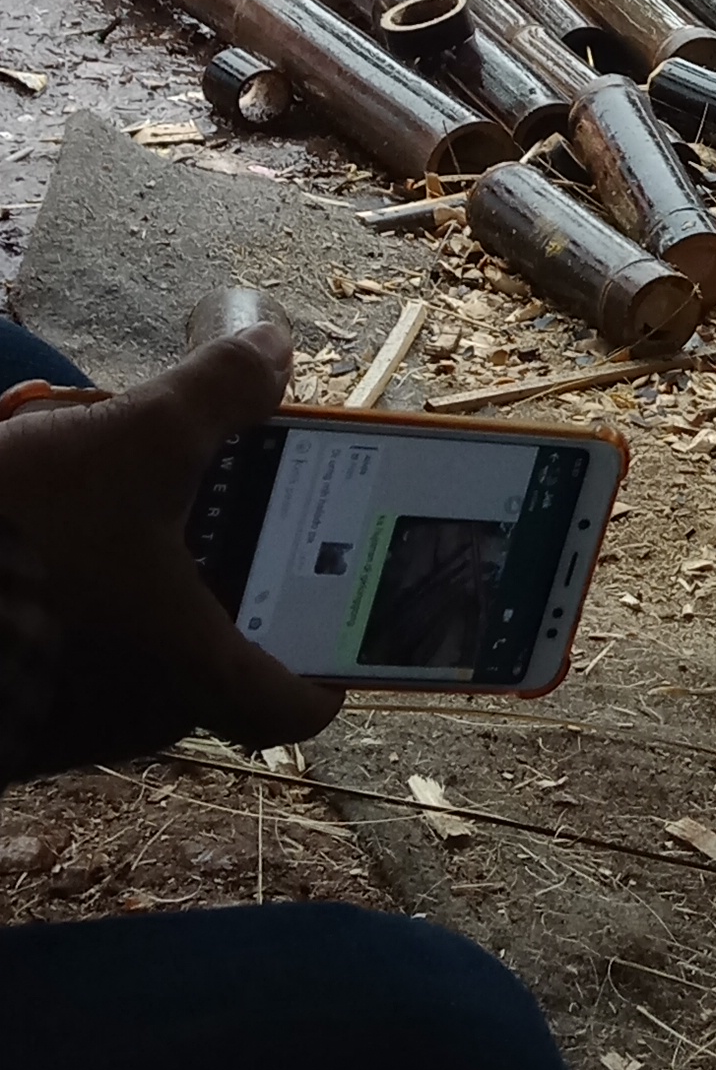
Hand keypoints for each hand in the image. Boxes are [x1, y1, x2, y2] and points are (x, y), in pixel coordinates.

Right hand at [0, 324, 342, 783]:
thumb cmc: (15, 544)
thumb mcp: (132, 438)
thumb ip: (219, 393)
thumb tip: (273, 352)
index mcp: (191, 674)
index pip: (299, 706)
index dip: (329, 657)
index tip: (329, 595)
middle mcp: (134, 715)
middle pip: (207, 636)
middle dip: (201, 546)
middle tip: (187, 476)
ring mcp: (60, 716)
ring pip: (125, 623)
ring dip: (118, 542)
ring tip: (75, 454)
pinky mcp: (6, 701)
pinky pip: (56, 629)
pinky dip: (56, 562)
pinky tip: (24, 483)